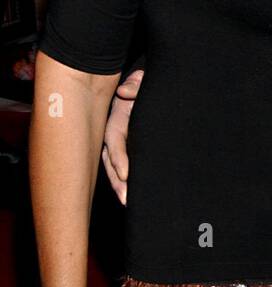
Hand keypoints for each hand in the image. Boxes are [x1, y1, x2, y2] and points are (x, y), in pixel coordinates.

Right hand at [101, 68, 142, 204]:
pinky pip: (127, 166)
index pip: (114, 140)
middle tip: (126, 199)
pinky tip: (134, 196)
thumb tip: (125, 93)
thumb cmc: (143, 85)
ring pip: (116, 168)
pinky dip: (127, 181)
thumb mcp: (140, 82)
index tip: (126, 173)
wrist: (145, 86)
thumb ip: (135, 86)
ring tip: (128, 203)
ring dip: (120, 186)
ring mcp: (122, 143)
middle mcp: (115, 134)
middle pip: (111, 161)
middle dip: (117, 181)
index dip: (118, 157)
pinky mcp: (130, 148)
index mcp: (116, 118)